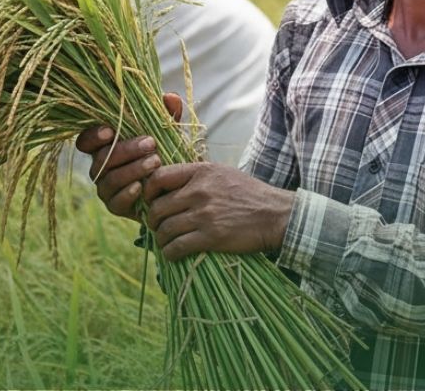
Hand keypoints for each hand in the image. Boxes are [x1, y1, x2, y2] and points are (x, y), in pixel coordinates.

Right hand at [75, 93, 182, 220]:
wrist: (177, 186)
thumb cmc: (166, 152)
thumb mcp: (168, 131)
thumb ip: (167, 114)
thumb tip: (170, 97)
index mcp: (105, 146)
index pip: (86, 141)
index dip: (93, 136)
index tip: (111, 131)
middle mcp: (100, 167)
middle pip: (101, 159)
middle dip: (126, 150)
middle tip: (151, 143)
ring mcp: (106, 188)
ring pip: (109, 179)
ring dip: (132, 170)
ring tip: (156, 162)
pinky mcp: (116, 207)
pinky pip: (116, 202)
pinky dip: (128, 193)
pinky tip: (143, 186)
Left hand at [145, 163, 295, 261]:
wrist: (276, 215)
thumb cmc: (250, 194)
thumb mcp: (223, 174)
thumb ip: (197, 177)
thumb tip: (170, 186)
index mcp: (201, 172)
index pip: (159, 177)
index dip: (148, 191)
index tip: (150, 201)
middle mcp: (199, 191)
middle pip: (158, 207)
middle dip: (153, 220)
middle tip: (157, 226)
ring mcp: (204, 215)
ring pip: (165, 229)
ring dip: (160, 238)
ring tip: (165, 242)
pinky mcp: (211, 237)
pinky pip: (177, 247)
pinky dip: (170, 253)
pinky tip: (173, 254)